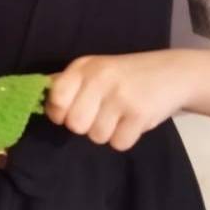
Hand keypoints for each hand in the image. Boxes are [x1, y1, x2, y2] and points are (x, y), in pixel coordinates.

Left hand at [44, 50, 183, 151]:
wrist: (172, 72)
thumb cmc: (126, 74)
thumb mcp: (96, 69)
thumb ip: (68, 83)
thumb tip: (36, 98)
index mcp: (85, 66)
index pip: (56, 98)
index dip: (60, 112)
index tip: (71, 110)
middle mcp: (100, 78)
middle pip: (74, 124)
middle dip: (86, 125)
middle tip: (101, 113)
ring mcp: (120, 96)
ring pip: (96, 137)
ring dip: (107, 132)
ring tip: (120, 114)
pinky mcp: (139, 114)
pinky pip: (118, 143)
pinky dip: (125, 137)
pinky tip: (132, 120)